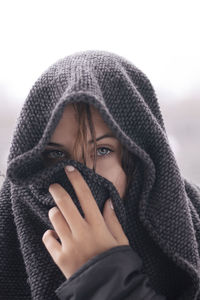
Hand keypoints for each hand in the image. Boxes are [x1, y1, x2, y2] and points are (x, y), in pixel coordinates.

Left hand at [42, 165, 128, 279]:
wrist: (107, 288)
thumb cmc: (116, 262)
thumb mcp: (121, 240)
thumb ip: (113, 220)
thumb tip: (108, 201)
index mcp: (98, 225)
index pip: (86, 196)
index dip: (77, 180)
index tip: (69, 169)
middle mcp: (82, 232)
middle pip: (65, 204)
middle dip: (57, 191)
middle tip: (53, 186)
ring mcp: (69, 244)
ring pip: (54, 218)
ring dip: (54, 213)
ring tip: (57, 213)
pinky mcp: (60, 257)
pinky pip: (48, 239)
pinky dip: (49, 235)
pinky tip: (54, 235)